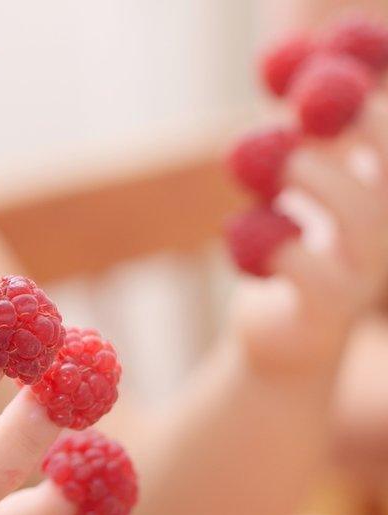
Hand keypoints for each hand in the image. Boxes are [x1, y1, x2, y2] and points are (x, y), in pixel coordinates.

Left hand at [233, 88, 387, 373]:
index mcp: (383, 198)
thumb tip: (294, 67)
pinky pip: (307, 267)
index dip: (371, 106)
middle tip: (301, 112)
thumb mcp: (299, 191)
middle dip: (354, 129)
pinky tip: (246, 233)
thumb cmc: (290, 253)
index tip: (322, 80)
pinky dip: (270, 242)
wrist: (281, 341)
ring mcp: (366, 274)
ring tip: (268, 167)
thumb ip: (305, 139)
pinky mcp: (328, 310)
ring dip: (308, 176)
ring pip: (359, 215)